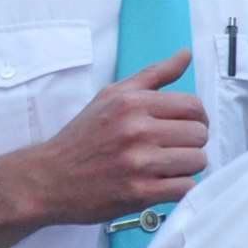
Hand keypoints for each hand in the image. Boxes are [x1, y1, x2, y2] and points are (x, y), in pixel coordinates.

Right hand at [24, 49, 207, 224]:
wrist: (48, 178)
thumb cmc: (83, 136)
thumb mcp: (112, 96)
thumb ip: (154, 75)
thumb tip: (185, 54)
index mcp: (132, 103)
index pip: (194, 107)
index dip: (197, 118)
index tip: (184, 127)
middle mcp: (136, 130)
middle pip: (200, 134)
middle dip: (191, 143)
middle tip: (171, 148)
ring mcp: (138, 163)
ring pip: (198, 161)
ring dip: (186, 166)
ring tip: (165, 166)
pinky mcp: (139, 193)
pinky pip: (186, 187)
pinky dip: (179, 188)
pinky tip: (160, 183)